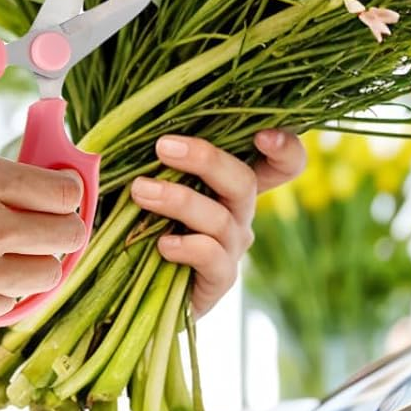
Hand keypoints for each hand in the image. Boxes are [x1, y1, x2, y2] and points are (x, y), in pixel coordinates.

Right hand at [0, 38, 89, 372]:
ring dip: (41, 255)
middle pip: (70, 235)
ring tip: (17, 237)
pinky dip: (10, 287)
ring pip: (48, 276)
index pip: (62, 189)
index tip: (46, 169)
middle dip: (63, 217)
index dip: (63, 177)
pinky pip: (11, 305)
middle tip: (38, 203)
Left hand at [129, 129, 306, 316]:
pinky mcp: (219, 279)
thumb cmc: (141, 217)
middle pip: (245, 180)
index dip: (284, 148)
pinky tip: (161, 244)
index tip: (261, 134)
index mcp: (229, 181)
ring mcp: (232, 246)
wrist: (133, 285)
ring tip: (139, 191)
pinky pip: (211, 256)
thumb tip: (126, 126)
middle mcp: (239, 212)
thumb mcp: (150, 180)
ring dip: (178, 199)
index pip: (279, 163)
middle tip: (163, 147)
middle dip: (206, 158)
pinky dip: (186, 245)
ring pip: (220, 217)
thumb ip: (152, 157)